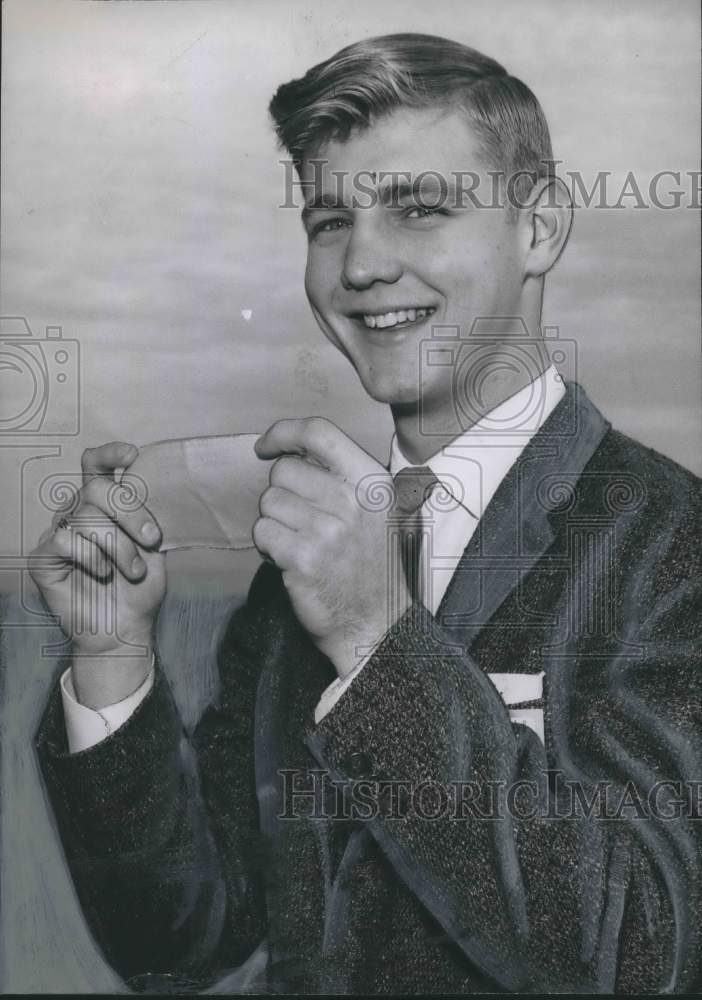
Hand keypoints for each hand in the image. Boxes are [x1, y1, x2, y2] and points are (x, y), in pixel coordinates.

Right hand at [28, 441, 165, 703]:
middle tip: (151, 540)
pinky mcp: (42, 557)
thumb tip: (158, 482)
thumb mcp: (153, 547)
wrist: (125, 629)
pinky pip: (64, 540)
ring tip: (134, 571)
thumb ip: (148, 514)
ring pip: (86, 516)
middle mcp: (77, 512)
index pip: (96, 464)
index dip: (110, 453)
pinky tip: (104, 574)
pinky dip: (92, 557)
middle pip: (96, 487)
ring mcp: (58, 533)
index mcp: (104, 504)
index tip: (133, 456)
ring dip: (119, 545)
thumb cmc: (139, 588)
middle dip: (131, 511)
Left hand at [253, 417, 410, 677]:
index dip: (283, 432)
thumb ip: (343, 476)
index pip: (319, 432)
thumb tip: (289, 450)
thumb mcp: (377, 510)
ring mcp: (327, 530)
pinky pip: (262, 532)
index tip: (265, 446)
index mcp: (372, 482)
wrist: (376, 623)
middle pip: (284, 470)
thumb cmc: (370, 565)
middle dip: (281, 493)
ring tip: (298, 542)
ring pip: (268, 501)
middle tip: (300, 520)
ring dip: (274, 522)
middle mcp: (352, 501)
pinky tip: (290, 560)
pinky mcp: (303, 558)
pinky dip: (267, 547)